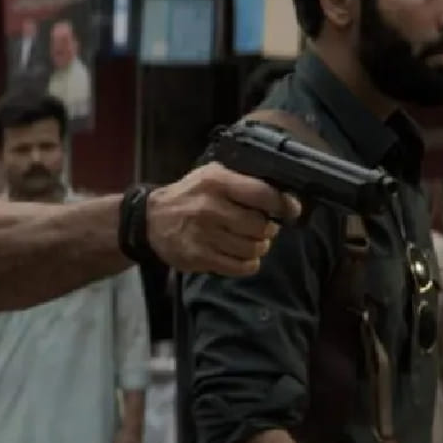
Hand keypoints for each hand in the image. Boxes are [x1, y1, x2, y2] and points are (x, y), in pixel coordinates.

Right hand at [147, 162, 300, 276]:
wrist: (152, 220)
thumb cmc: (190, 195)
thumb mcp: (212, 175)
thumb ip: (243, 180)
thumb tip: (283, 194)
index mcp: (217, 181)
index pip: (262, 194)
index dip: (283, 205)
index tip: (291, 210)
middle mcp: (210, 207)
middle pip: (260, 226)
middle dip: (269, 229)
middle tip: (265, 228)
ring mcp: (203, 234)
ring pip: (252, 249)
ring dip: (259, 248)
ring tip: (253, 242)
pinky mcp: (199, 257)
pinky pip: (239, 267)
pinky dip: (248, 264)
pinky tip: (244, 257)